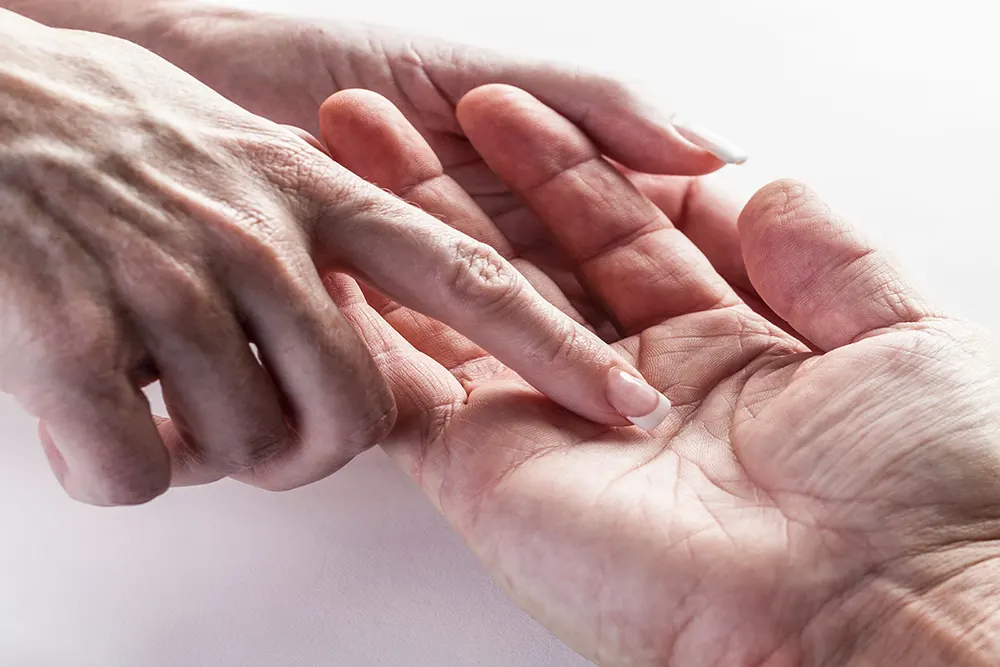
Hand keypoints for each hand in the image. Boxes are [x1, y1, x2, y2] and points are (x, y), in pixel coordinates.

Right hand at [0, 13, 648, 506]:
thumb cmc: (113, 140)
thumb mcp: (252, 159)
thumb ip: (335, 243)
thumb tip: (384, 350)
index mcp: (320, 190)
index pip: (474, 277)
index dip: (559, 350)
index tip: (628, 406)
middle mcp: (261, 232)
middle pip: (352, 414)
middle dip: (307, 447)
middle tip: (249, 417)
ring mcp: (169, 278)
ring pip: (244, 451)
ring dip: (203, 448)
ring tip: (154, 387)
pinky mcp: (70, 330)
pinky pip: (132, 468)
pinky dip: (111, 465)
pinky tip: (85, 411)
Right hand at [321, 86, 999, 665]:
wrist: (883, 614)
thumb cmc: (924, 488)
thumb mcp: (894, 329)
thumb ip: (816, 248)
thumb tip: (747, 179)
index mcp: (720, 345)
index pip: (615, 227)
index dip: (556, 161)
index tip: (499, 105)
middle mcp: (629, 383)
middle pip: (526, 258)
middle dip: (458, 181)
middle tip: (396, 118)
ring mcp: (554, 426)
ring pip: (457, 310)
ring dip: (399, 232)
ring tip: (346, 156)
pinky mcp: (494, 476)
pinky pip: (411, 395)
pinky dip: (367, 332)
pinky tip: (335, 260)